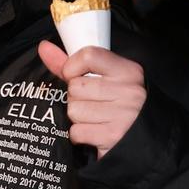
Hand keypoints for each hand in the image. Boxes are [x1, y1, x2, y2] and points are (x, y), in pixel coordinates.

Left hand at [38, 41, 146, 159]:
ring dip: (79, 118)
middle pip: (75, 87)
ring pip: (73, 110)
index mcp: (128, 71)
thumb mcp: (103, 81)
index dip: (72, 67)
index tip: (73, 76)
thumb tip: (44, 47)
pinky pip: (76, 131)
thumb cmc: (117, 106)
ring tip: (96, 120)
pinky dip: (80, 135)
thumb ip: (73, 65)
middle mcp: (129, 90)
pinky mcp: (113, 136)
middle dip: (76, 98)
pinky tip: (95, 133)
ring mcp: (123, 114)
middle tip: (94, 105)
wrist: (144, 141)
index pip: (89, 55)